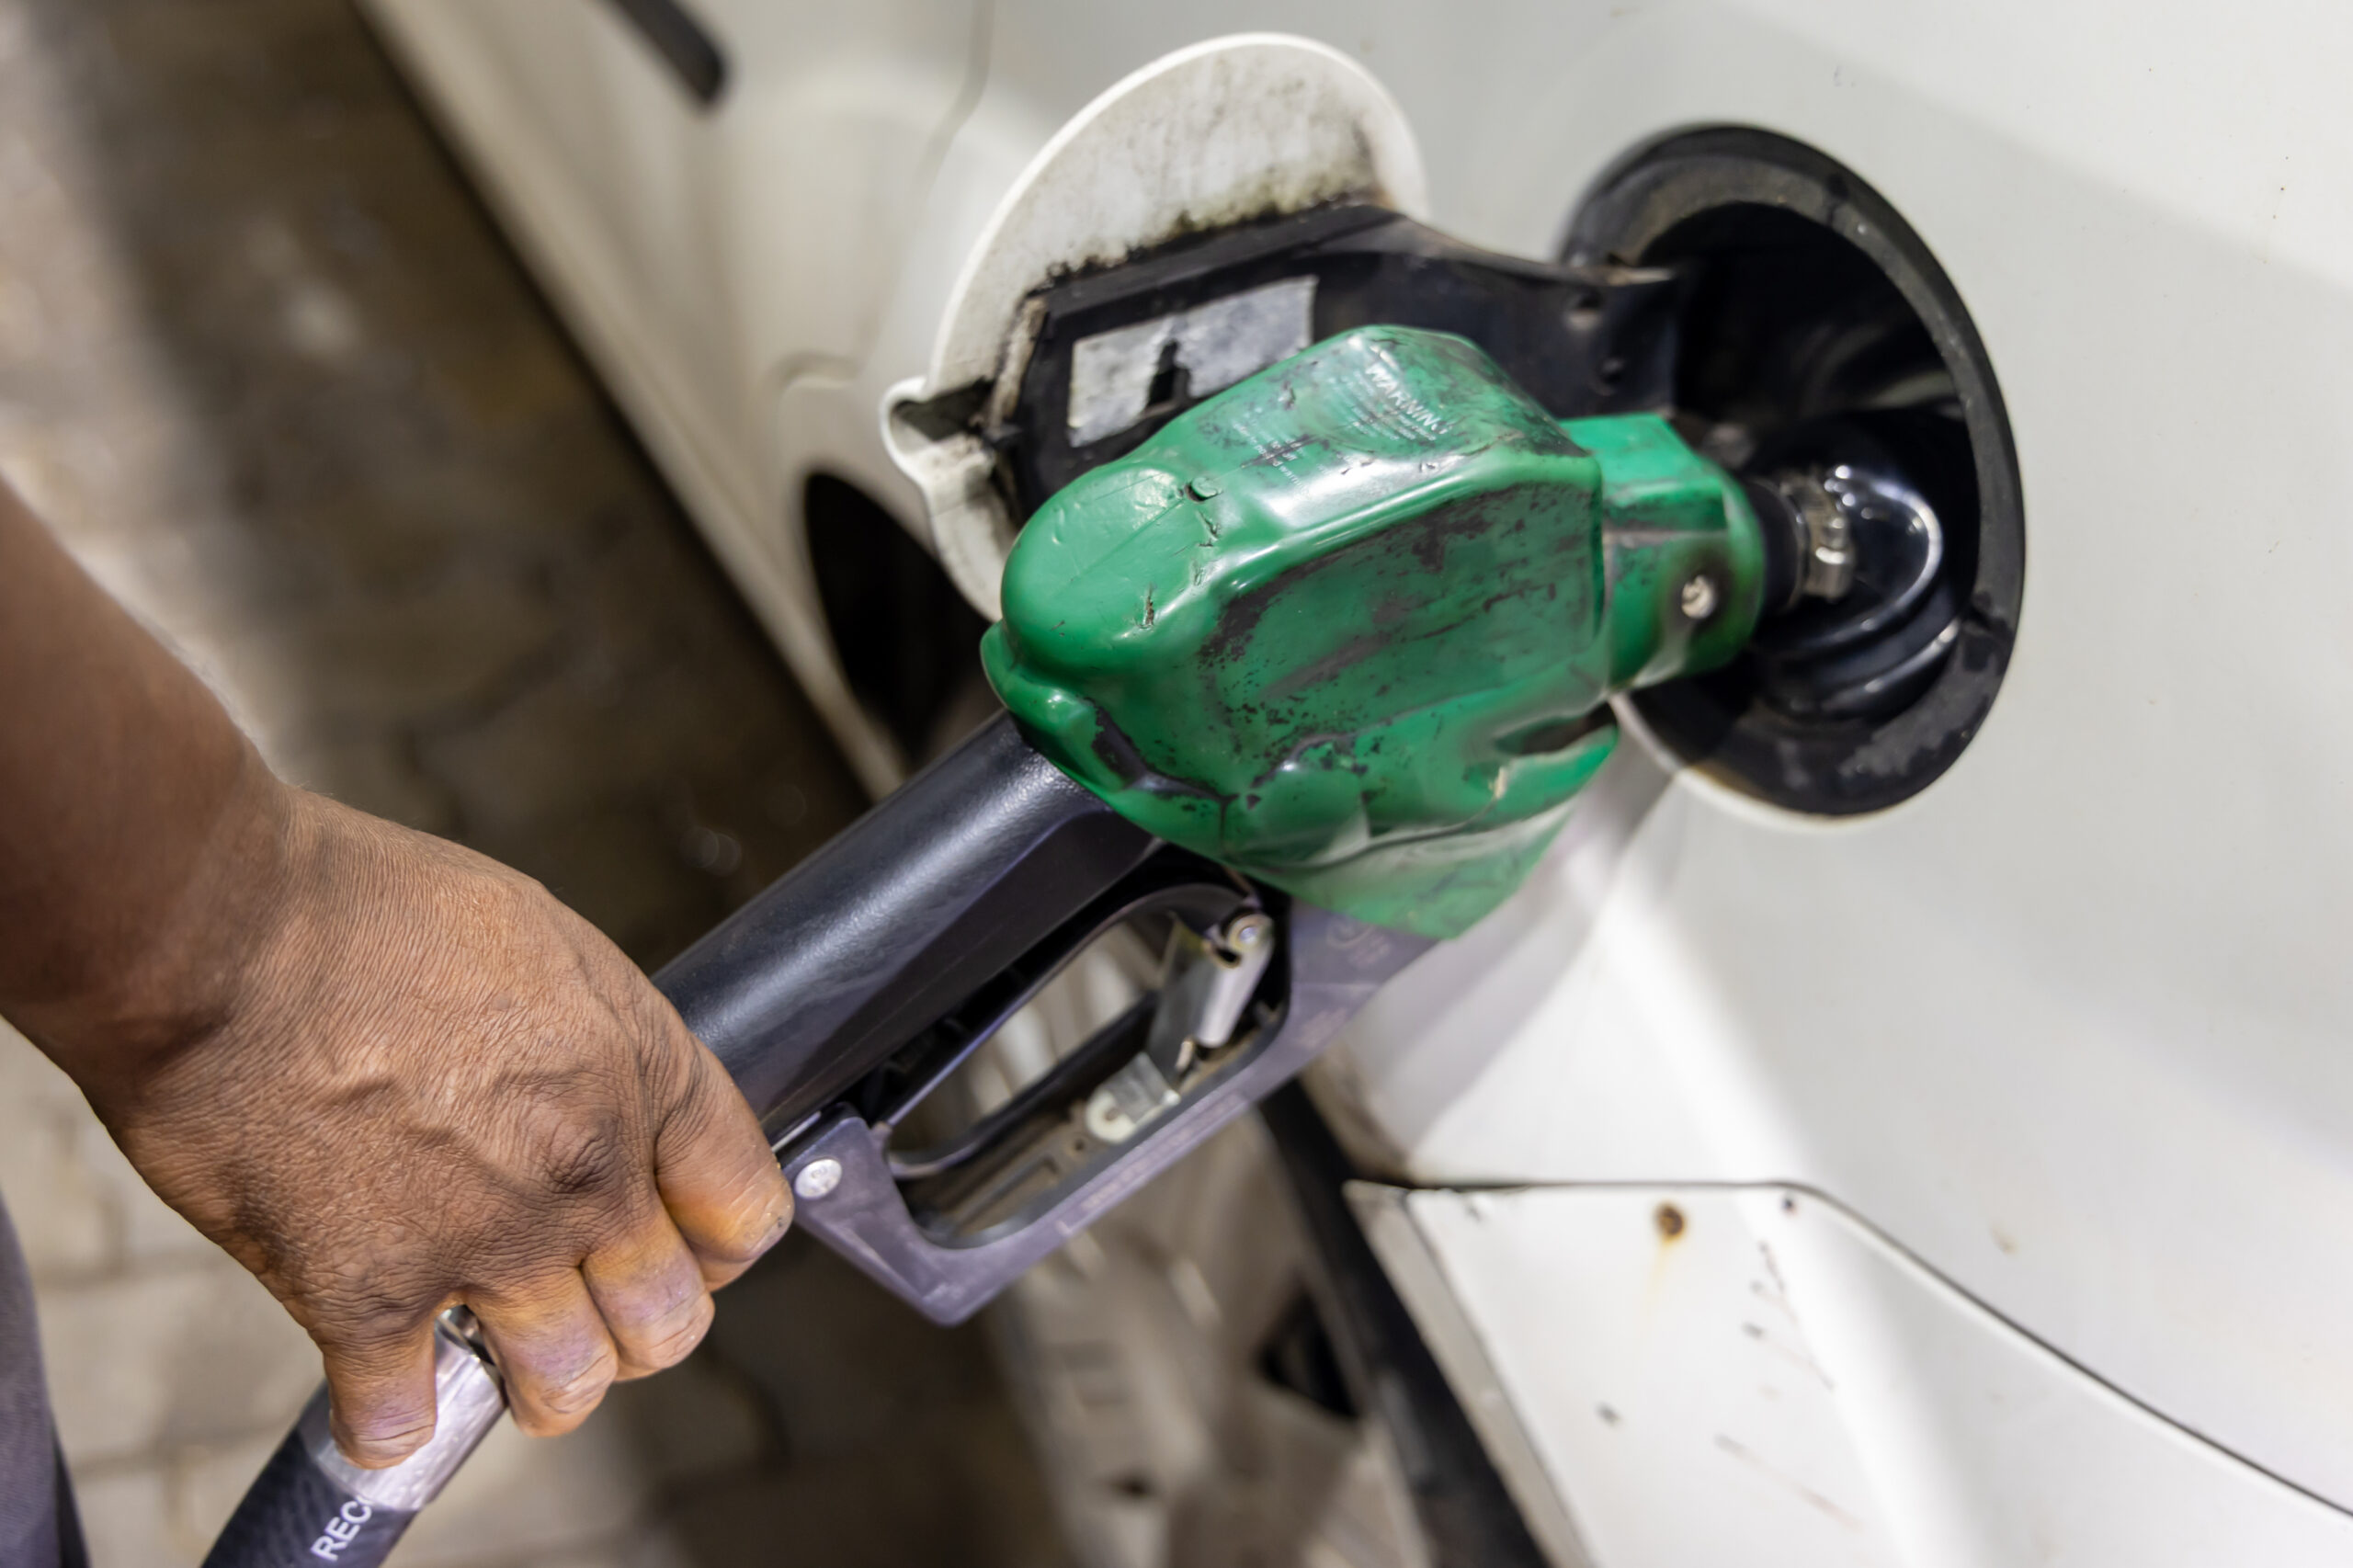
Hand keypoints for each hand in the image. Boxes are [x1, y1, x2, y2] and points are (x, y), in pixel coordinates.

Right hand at [71, 784, 792, 1465]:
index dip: (716, 1245)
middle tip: (581, 1306)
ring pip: (566, 1384)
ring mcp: (485, 1242)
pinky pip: (404, 1419)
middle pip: (669, 1322)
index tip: (681, 1248)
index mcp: (641, 1075)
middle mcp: (587, 1173)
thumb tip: (605, 1104)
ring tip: (491, 1350)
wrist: (221, 929)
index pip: (746, 1210)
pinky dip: (392, 1422)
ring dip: (534, 1380)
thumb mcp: (545, 942)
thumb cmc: (365, 909)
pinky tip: (382, 1392)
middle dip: (631, 1328)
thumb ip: (598, 1046)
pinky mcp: (367, 1296)